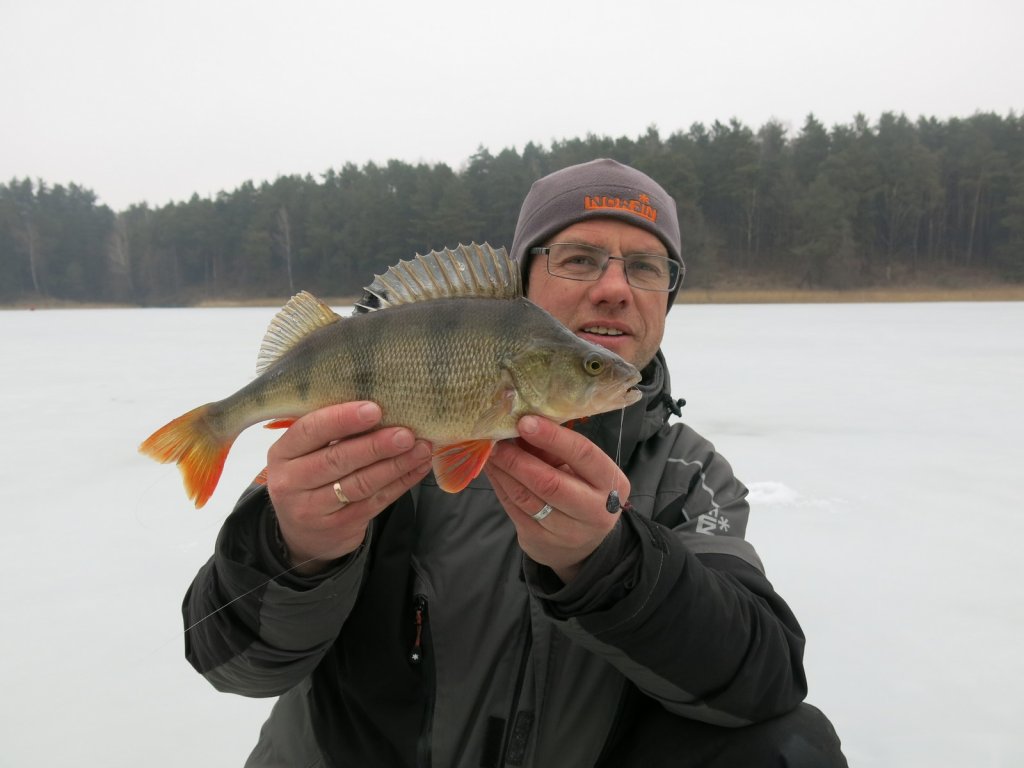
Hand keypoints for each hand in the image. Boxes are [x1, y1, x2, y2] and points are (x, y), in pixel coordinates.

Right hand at [266, 401, 432, 574]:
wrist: (303, 534)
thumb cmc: (310, 477)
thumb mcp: (305, 454)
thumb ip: (330, 432)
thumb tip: (381, 403)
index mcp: (282, 454)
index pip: (309, 431)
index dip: (342, 419)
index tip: (374, 409)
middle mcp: (291, 483)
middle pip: (337, 459)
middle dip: (375, 445)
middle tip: (405, 433)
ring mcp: (313, 509)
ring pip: (360, 484)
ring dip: (395, 464)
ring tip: (421, 448)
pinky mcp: (339, 527)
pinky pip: (375, 502)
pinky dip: (401, 483)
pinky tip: (418, 467)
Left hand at [484, 415, 627, 583]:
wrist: (583, 544)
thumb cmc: (582, 491)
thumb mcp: (580, 469)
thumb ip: (556, 450)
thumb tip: (521, 425)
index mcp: (612, 483)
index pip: (583, 454)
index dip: (553, 437)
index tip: (525, 422)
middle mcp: (595, 511)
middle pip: (550, 483)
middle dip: (518, 459)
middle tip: (496, 441)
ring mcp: (568, 532)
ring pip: (527, 498)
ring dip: (503, 472)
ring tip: (490, 452)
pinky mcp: (541, 542)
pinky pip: (514, 510)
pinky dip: (499, 486)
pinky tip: (492, 471)